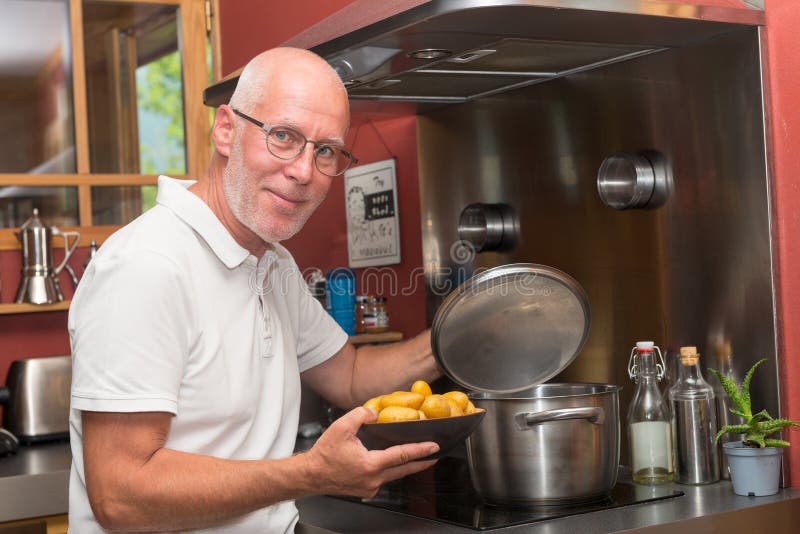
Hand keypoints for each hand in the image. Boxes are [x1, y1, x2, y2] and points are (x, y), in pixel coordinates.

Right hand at [303, 406, 438, 497]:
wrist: (311, 475)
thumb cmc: (324, 454)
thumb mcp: (341, 427)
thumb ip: (360, 415)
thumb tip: (374, 412)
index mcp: (371, 464)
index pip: (402, 455)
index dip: (420, 450)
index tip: (434, 447)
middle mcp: (373, 479)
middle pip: (404, 470)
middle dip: (421, 463)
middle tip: (434, 456)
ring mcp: (370, 487)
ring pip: (394, 476)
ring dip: (406, 467)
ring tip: (418, 458)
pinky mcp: (365, 490)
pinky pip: (383, 479)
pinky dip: (391, 471)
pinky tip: (392, 464)